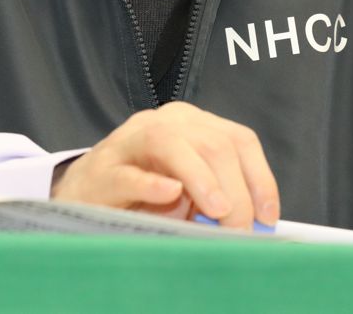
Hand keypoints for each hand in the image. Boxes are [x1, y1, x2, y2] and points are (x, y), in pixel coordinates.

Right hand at [50, 102, 279, 229]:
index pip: (237, 139)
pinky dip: (151, 185)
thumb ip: (218, 199)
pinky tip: (169, 194)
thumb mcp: (189, 193)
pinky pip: (129, 173)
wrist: (84, 193)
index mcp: (191, 124)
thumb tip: (255, 224)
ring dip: (202, 179)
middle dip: (235, 190)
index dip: (259, 177)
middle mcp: (164, 123)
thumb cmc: (143, 195)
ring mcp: (130, 142)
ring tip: (217, 210)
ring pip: (172, 145)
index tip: (268, 216)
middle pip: (212, 143)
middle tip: (239, 229)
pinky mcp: (102, 169)